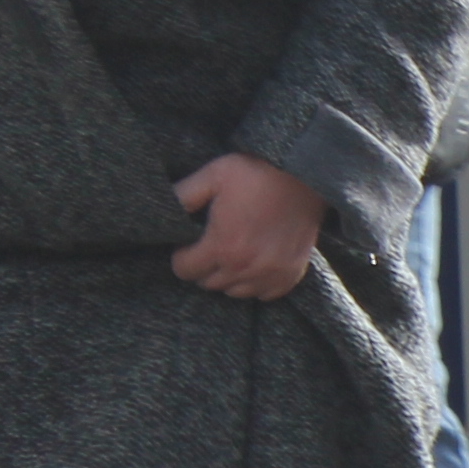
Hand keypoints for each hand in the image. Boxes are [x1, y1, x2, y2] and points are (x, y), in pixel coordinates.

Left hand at [169, 152, 328, 299]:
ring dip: (229, 277)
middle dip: (204, 266)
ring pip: (234, 292)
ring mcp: (270, 274)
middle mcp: (245, 267)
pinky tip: (256, 262)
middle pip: (208, 284)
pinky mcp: (290, 276)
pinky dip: (256, 284)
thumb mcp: (213, 175)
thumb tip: (162, 210)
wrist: (306, 175)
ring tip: (233, 253)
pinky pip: (264, 295)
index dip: (182, 256)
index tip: (190, 243)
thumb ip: (183, 195)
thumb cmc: (257, 173)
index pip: (184, 271)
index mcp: (222, 245)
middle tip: (211, 244)